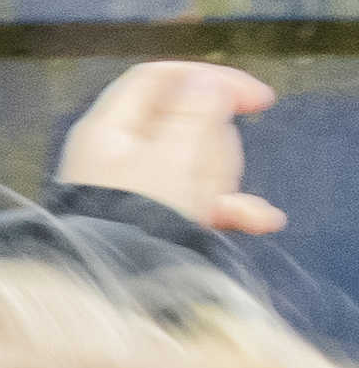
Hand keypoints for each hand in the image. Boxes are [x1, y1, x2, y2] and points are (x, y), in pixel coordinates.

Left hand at [61, 60, 286, 232]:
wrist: (117, 288)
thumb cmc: (138, 217)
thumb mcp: (173, 157)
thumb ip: (195, 114)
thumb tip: (208, 82)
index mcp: (109, 128)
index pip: (157, 78)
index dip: (209, 79)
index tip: (258, 99)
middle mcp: (118, 152)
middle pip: (185, 123)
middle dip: (216, 146)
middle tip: (218, 171)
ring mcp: (137, 185)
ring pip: (197, 164)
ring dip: (222, 181)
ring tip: (219, 205)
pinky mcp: (154, 216)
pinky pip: (197, 200)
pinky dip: (226, 207)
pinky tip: (258, 219)